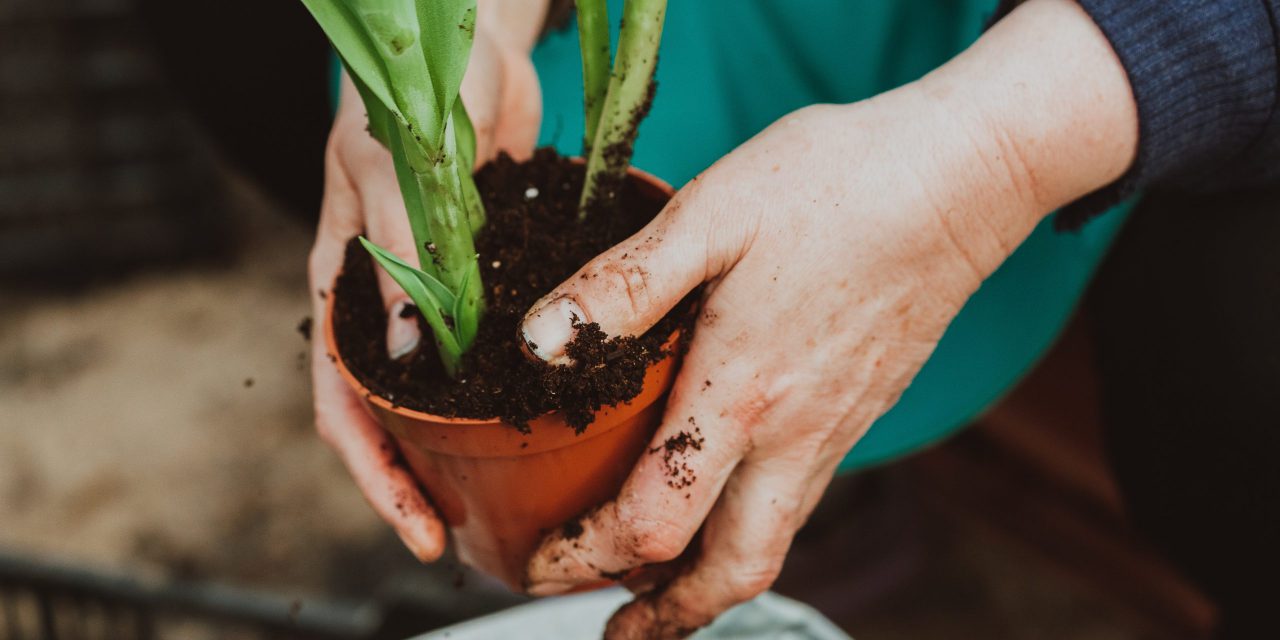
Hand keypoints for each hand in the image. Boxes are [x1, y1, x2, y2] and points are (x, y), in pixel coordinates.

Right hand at [308, 8, 542, 561]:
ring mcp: (436, 294)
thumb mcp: (394, 173)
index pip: (343, 404)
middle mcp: (385, 302)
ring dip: (465, 443)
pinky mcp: (484, 274)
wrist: (467, 44)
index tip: (417, 529)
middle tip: (467, 532)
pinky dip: (508, 383)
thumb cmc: (411, 95)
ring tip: (512, 492)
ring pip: (442, 391)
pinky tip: (549, 411)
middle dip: (420, 479)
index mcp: (342, 286)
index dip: (375, 475)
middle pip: (392, 415)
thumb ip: (401, 254)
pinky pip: (491, 345)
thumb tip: (408, 355)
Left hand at [519, 0, 1136, 635]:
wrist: (960, 177)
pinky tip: (723, 496)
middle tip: (613, 629)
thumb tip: (537, 344)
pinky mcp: (859, 411)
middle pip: (730, 571)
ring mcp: (836, 430)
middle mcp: (794, 434)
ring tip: (655, 588)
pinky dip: (748, 528)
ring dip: (706, 582)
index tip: (539, 564)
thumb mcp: (712, 215)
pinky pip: (799, 500)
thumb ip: (623, 287)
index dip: (584, 558)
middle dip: (663, 616)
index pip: (653, 524)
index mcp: (742, 393)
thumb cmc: (835, 184)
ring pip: (770, 544)